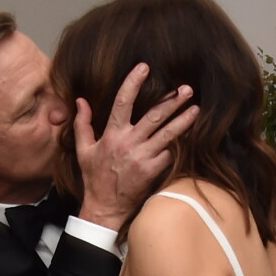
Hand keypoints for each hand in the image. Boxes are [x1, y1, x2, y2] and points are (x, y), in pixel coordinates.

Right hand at [76, 62, 199, 230]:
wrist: (105, 207)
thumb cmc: (94, 178)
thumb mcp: (83, 151)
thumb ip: (82, 124)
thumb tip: (80, 101)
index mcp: (111, 135)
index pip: (122, 103)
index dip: (133, 83)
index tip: (143, 67)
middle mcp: (128, 143)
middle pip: (154, 115)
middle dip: (172, 100)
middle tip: (186, 88)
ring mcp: (142, 157)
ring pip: (168, 133)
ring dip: (183, 119)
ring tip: (195, 108)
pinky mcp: (153, 170)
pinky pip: (168, 153)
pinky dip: (175, 146)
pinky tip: (186, 138)